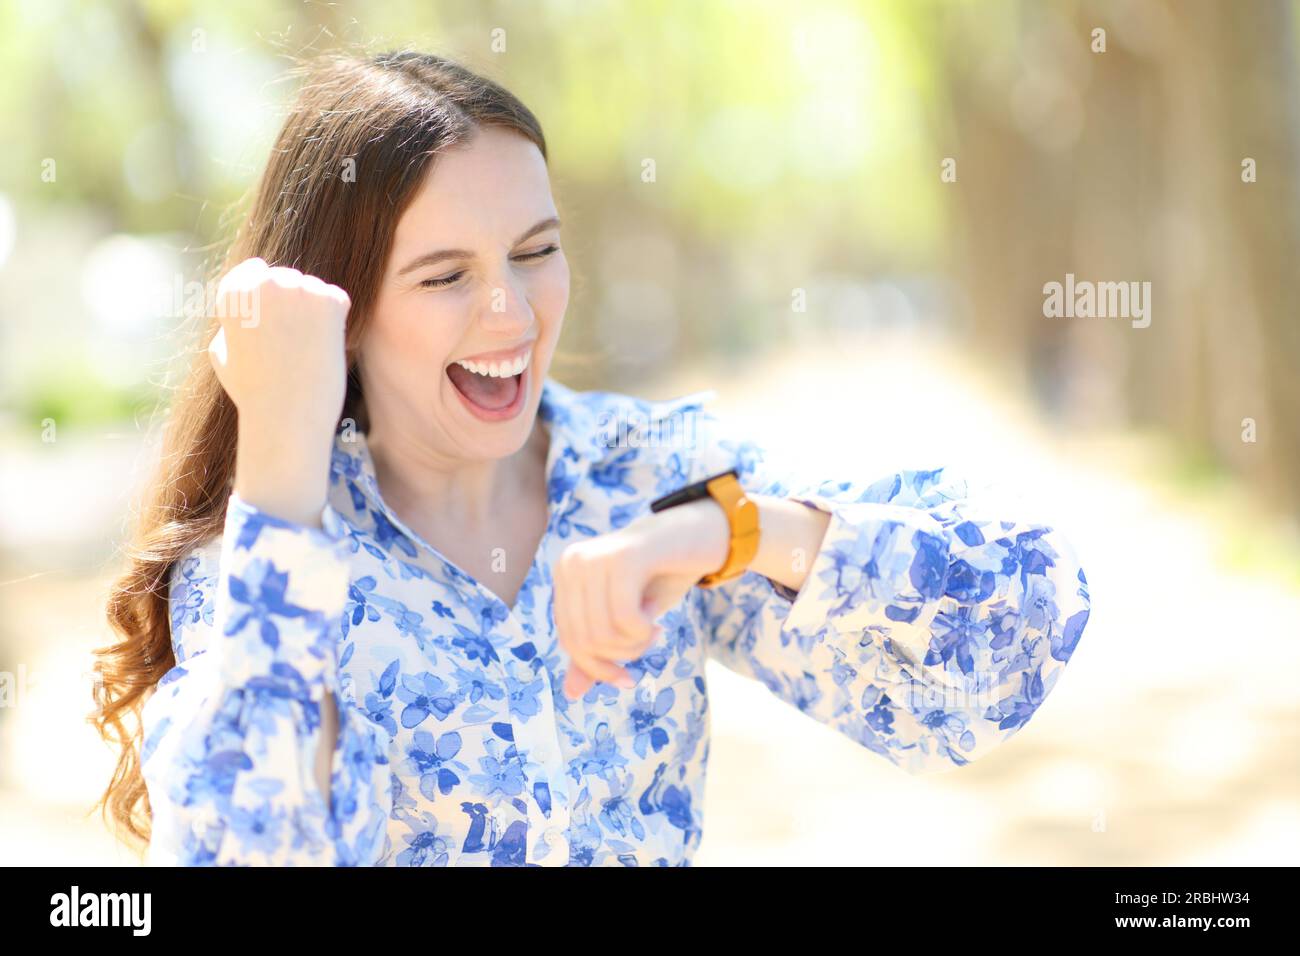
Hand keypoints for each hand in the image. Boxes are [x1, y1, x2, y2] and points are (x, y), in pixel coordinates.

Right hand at [207, 257, 351, 525]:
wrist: (285, 414)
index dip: (266, 293)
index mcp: (233, 292)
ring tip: (304, 350)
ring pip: (312, 289)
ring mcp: (298, 288)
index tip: (274, 316)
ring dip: (314, 311)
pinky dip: (335, 320)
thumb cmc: (253, 391)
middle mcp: (264, 282)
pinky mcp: (328, 300)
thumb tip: (245, 306)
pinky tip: (323, 346)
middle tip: (292, 343)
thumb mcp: (222, 352)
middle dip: (292, 303)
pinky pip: (336, 299)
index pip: (254, 269)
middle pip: (286, 278)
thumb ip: (232, 321)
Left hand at [553, 497, 728, 699]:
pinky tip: (656, 617)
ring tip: (654, 628)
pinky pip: (624, 617)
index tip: (627, 678)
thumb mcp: (626, 618)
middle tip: (649, 640)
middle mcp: (573, 562)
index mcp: (566, 574)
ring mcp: (595, 557)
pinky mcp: (622, 557)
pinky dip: (643, 631)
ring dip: (635, 644)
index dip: (597, 667)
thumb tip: (571, 693)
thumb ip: (598, 650)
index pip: (569, 639)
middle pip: (584, 640)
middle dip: (620, 656)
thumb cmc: (660, 576)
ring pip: (602, 633)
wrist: (700, 534)